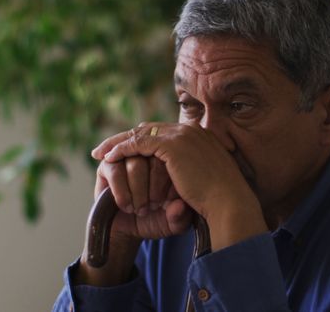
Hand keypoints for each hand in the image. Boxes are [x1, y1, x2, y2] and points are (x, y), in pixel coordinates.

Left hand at [92, 122, 267, 250]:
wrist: (229, 200)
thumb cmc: (219, 198)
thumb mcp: (203, 178)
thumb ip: (189, 170)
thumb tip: (176, 177)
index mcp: (198, 135)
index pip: (162, 132)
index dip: (141, 139)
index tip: (126, 149)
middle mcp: (189, 129)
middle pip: (148, 128)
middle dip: (124, 137)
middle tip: (105, 148)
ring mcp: (181, 135)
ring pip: (139, 133)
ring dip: (118, 142)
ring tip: (101, 153)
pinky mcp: (172, 145)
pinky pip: (138, 144)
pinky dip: (122, 150)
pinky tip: (109, 158)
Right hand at [93, 157, 193, 241]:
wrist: (129, 230)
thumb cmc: (156, 220)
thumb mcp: (173, 224)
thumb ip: (180, 218)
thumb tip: (179, 206)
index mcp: (172, 161)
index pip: (175, 159)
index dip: (170, 183)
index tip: (167, 203)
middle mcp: (150, 153)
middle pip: (155, 157)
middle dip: (154, 186)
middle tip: (154, 206)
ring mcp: (127, 157)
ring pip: (135, 162)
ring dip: (138, 189)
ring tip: (140, 209)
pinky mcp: (107, 165)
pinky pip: (115, 170)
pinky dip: (122, 191)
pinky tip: (125, 205)